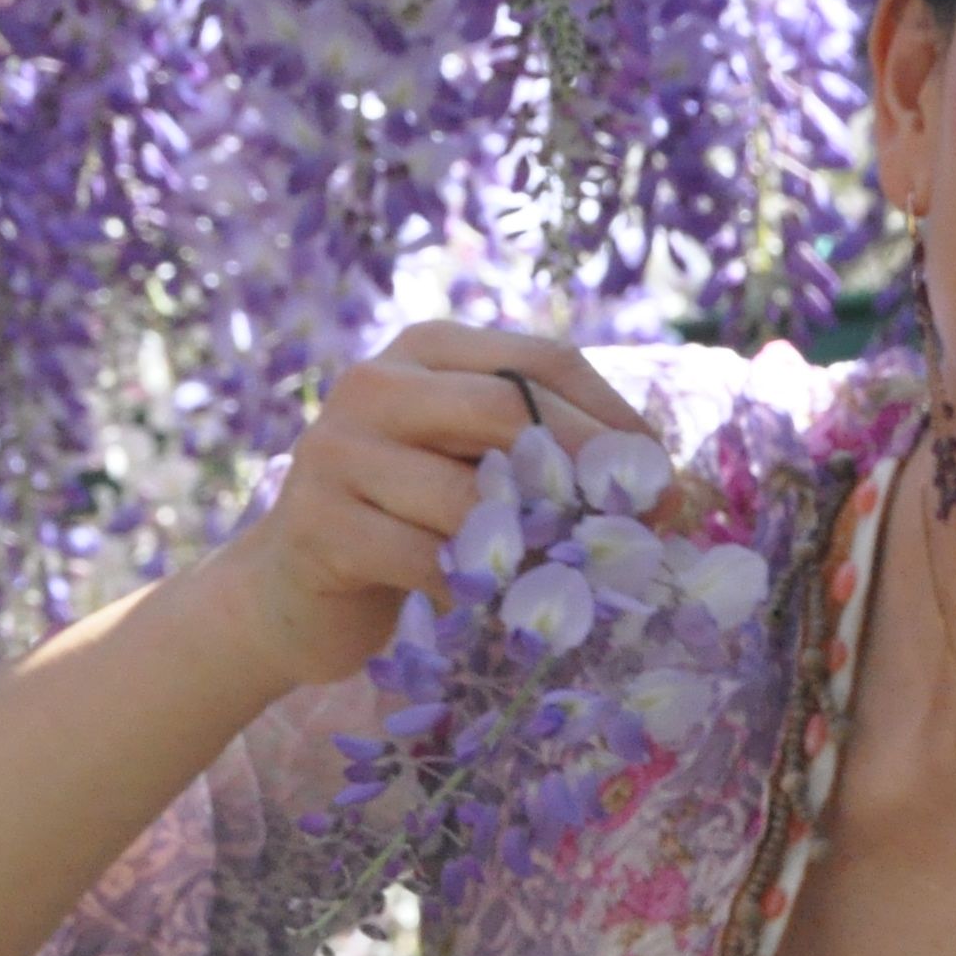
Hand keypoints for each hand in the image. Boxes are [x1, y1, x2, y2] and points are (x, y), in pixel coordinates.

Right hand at [205, 323, 672, 692]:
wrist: (290, 595)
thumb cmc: (409, 525)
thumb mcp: (479, 470)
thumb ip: (549, 459)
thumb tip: (665, 491)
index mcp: (429, 349)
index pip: (544, 359)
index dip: (612, 419)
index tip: (661, 483)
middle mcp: (376, 381)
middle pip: (507, 409)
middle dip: (584, 473)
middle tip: (636, 534)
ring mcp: (337, 449)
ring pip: (466, 494)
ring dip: (529, 545)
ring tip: (566, 581)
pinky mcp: (318, 524)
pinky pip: (424, 559)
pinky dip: (471, 589)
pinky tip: (488, 606)